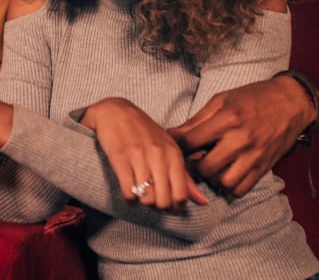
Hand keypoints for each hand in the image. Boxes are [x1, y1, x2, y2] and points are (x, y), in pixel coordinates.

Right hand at [81, 98, 207, 212]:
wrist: (115, 111)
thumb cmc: (145, 132)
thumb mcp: (168, 149)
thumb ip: (185, 177)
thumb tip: (203, 202)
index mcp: (173, 153)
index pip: (181, 194)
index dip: (175, 207)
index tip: (168, 206)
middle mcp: (158, 155)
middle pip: (164, 200)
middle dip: (158, 207)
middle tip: (152, 200)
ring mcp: (138, 157)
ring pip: (146, 198)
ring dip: (143, 202)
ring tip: (140, 195)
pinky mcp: (119, 159)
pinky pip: (128, 192)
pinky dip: (129, 199)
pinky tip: (129, 192)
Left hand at [168, 75, 315, 196]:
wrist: (291, 103)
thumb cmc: (253, 97)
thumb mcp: (221, 100)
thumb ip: (197, 120)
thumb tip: (173, 134)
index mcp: (228, 119)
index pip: (191, 142)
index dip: (178, 145)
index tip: (177, 145)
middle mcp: (241, 140)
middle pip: (205, 167)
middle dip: (194, 165)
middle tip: (193, 158)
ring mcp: (254, 156)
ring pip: (223, 182)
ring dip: (212, 177)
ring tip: (210, 166)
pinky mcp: (264, 167)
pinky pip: (241, 189)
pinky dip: (230, 185)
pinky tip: (226, 172)